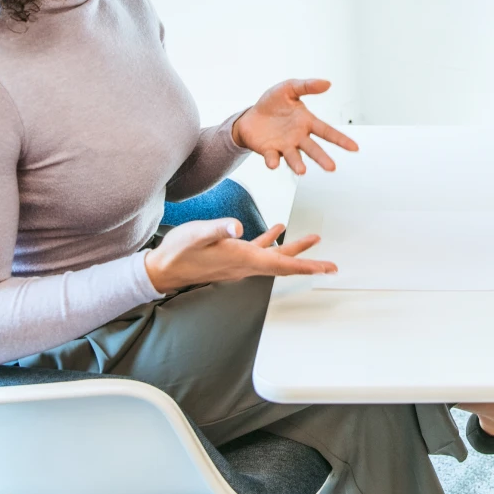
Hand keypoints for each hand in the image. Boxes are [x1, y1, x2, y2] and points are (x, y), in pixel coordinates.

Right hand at [144, 219, 336, 290]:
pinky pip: (259, 250)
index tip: (327, 268)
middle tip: (330, 264)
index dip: (307, 266)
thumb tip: (237, 225)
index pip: (282, 265)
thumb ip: (218, 228)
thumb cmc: (179, 251)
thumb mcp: (197, 234)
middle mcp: (246, 264)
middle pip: (284, 264)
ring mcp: (239, 262)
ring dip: (294, 249)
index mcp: (243, 258)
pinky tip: (276, 229)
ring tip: (313, 239)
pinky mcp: (232, 257)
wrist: (162, 268)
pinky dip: (271, 241)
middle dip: (309, 262)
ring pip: (274, 257)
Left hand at [232, 78, 358, 174]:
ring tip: (302, 170)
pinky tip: (273, 163)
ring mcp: (284, 146)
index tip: (354, 147)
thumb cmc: (272, 103)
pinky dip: (273, 161)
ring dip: (298, 164)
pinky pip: (272, 157)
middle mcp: (298, 137)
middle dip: (322, 158)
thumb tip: (327, 83)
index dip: (341, 139)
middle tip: (331, 167)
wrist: (250, 116)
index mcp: (306, 122)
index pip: (327, 131)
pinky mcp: (269, 151)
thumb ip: (307, 86)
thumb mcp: (289, 88)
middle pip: (313, 149)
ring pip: (294, 157)